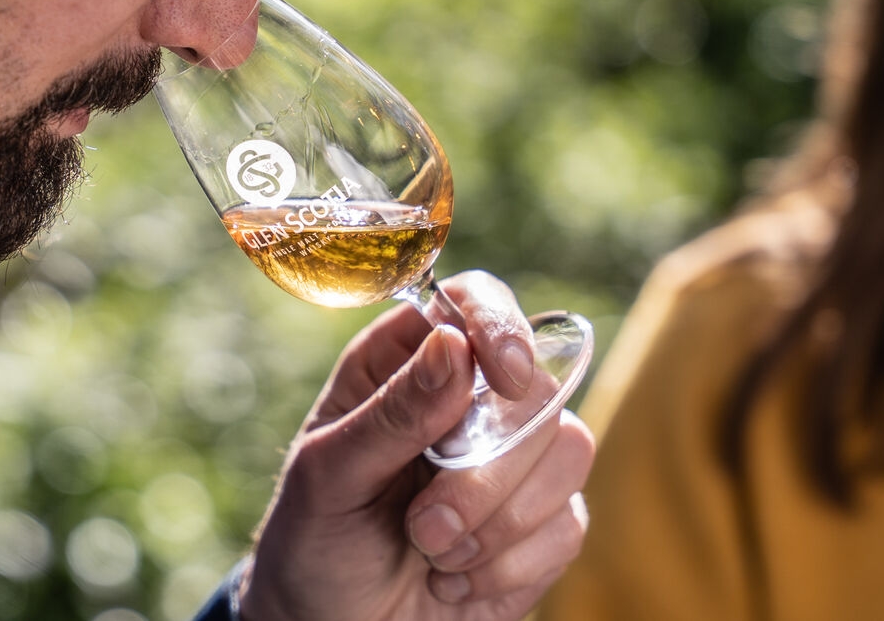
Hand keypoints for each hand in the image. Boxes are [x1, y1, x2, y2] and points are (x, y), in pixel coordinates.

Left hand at [239, 271, 594, 620]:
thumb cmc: (314, 537)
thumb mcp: (329, 475)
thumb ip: (391, 412)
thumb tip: (453, 344)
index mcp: (406, 362)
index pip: (474, 302)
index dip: (501, 326)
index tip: (504, 376)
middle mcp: (469, 398)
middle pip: (537, 388)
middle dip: (486, 473)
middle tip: (421, 526)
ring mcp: (514, 460)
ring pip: (569, 452)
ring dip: (497, 523)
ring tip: (432, 553)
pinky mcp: (542, 523)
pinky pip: (570, 526)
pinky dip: (509, 567)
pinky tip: (453, 581)